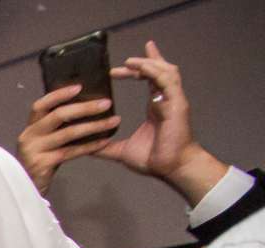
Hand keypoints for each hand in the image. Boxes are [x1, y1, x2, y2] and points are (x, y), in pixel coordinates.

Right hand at [17, 83, 119, 193]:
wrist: (24, 190)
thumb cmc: (40, 162)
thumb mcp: (43, 142)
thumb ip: (55, 128)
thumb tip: (84, 108)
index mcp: (30, 127)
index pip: (41, 105)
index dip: (59, 94)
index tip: (79, 87)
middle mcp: (29, 136)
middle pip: (58, 115)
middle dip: (85, 108)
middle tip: (106, 103)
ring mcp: (34, 150)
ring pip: (68, 133)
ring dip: (94, 126)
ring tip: (114, 121)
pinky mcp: (42, 164)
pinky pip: (71, 152)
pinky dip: (90, 146)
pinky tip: (105, 142)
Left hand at [99, 42, 226, 203]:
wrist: (171, 168)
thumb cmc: (153, 159)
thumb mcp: (122, 150)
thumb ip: (106, 146)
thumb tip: (87, 147)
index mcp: (156, 106)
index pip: (151, 79)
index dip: (142, 67)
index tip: (125, 63)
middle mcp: (166, 99)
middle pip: (158, 70)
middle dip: (141, 64)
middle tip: (121, 64)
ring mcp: (173, 100)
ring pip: (165, 71)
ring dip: (148, 63)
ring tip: (130, 61)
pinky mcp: (177, 103)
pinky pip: (168, 81)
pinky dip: (154, 72)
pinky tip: (141, 68)